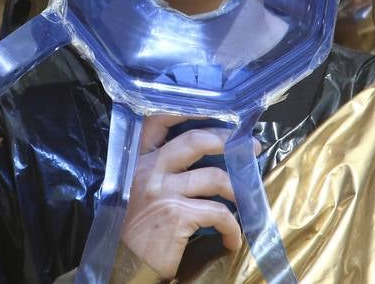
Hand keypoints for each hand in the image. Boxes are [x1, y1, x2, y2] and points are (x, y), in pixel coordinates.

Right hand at [121, 115, 254, 276]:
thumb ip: (156, 172)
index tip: (215, 111)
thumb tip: (198, 160)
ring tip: (246, 201)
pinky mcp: (177, 215)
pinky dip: (232, 228)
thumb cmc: (132, 230)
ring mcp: (163, 191)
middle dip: (228, 141)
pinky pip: (218, 214)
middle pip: (194, 140)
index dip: (186, 110)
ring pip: (214, 177)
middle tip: (251, 147)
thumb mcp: (136, 191)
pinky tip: (232, 240)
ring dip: (238, 190)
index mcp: (137, 161)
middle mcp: (148, 170)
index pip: (157, 121)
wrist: (123, 264)